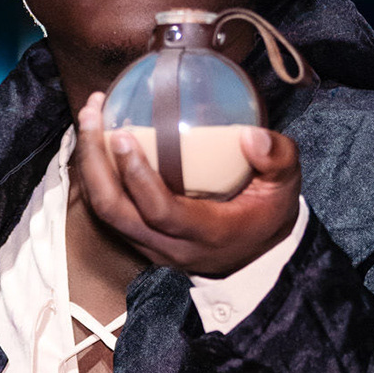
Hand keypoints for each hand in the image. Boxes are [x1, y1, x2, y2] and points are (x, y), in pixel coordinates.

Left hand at [75, 91, 299, 278]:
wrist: (254, 258)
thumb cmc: (267, 215)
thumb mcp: (285, 187)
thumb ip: (276, 158)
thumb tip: (251, 134)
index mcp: (204, 234)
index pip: (159, 211)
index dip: (136, 176)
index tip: (122, 135)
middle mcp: (168, 246)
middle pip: (114, 211)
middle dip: (94, 162)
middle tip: (93, 114)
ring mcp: (148, 247)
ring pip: (103, 212)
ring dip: (88, 163)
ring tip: (90, 116)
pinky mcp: (139, 240)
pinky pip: (106, 208)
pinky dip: (96, 172)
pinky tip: (97, 136)